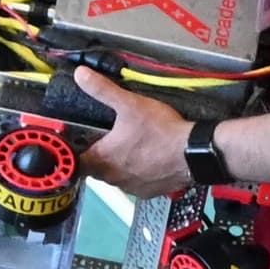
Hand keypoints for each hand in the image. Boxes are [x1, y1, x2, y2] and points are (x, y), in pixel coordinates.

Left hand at [66, 63, 193, 195]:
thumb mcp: (129, 104)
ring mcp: (131, 187)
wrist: (193, 152)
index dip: (76, 150)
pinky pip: (136, 184)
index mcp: (103, 159)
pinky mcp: (148, 192)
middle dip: (100, 155)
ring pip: (116, 177)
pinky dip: (138, 173)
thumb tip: (82, 76)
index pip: (76, 161)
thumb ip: (102, 89)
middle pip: (96, 169)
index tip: (81, 140)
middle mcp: (113, 178)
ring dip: (120, 164)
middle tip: (111, 138)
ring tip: (131, 146)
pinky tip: (148, 158)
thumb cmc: (162, 132)